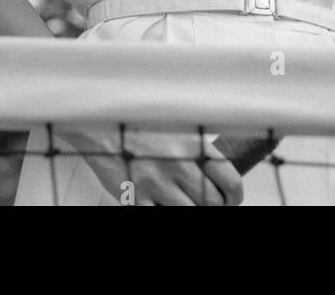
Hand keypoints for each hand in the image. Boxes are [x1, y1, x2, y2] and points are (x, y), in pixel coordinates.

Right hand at [63, 128, 243, 205]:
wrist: (100, 119)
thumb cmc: (136, 118)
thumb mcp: (174, 123)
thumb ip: (196, 144)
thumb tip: (215, 166)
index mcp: (192, 143)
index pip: (230, 180)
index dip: (234, 196)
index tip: (230, 198)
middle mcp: (178, 164)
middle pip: (212, 202)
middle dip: (214, 205)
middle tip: (209, 202)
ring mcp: (156, 183)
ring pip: (190, 212)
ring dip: (191, 209)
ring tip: (185, 202)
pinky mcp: (136, 197)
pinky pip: (159, 215)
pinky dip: (165, 211)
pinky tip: (162, 204)